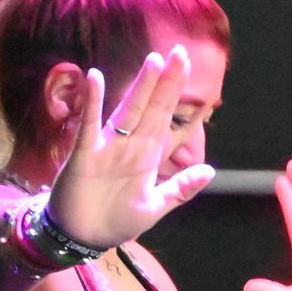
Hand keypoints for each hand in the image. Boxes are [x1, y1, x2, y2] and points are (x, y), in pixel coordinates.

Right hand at [46, 45, 215, 247]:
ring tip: (154, 61)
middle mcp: (129, 145)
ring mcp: (107, 148)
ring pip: (127, 112)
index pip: (165, 117)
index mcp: (147, 155)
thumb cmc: (116, 220)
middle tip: (179, 53)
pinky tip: (94, 78)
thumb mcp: (154, 207)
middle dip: (165, 82)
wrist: (82, 237)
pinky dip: (92, 103)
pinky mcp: (85, 155)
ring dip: (140, 88)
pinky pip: (89, 126)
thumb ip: (180, 189)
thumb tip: (209, 170)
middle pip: (151, 108)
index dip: (175, 92)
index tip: (187, 65)